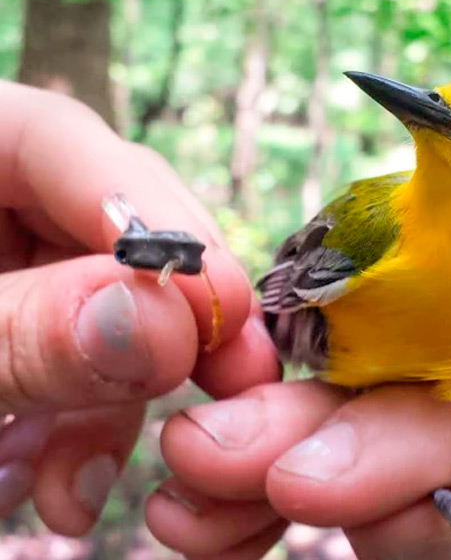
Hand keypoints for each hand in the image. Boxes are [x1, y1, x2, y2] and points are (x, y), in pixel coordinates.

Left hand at [0, 80, 279, 535]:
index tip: (222, 306)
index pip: (67, 143)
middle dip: (174, 327)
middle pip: (117, 237)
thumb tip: (167, 315)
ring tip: (94, 485)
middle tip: (240, 391)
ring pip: (120, 321)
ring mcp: (24, 281)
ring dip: (127, 410)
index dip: (158, 218)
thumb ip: (25, 331)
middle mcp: (2, 215)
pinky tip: (66, 493)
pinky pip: (95, 376)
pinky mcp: (35, 349)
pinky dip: (95, 440)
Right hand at [148, 364, 450, 559]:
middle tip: (208, 450)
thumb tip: (366, 510)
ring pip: (398, 454)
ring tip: (195, 485)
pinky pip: (381, 507)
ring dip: (288, 463)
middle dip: (328, 435)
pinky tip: (229, 517)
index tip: (303, 484)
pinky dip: (305, 507)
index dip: (425, 433)